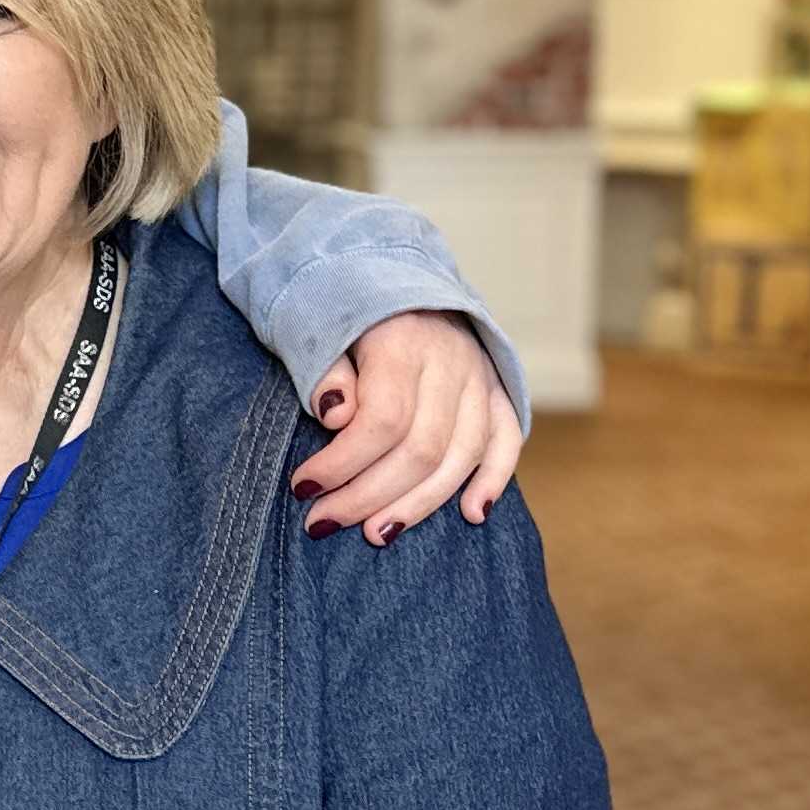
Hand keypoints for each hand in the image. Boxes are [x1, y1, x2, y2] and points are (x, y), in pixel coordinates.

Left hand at [291, 311, 521, 542]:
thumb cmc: (346, 310)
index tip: (303, 487)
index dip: (341, 463)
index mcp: (403, 342)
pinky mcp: (497, 389)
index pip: (381, 421)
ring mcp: (480, 377)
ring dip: (419, 504)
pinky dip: (494, 479)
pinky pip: (506, 440)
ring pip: (462, 456)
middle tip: (323, 522)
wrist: (396, 275)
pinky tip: (472, 514)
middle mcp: (451, 362)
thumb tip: (336, 416)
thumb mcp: (320, 327)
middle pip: (421, 449)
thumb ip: (325, 371)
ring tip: (376, 533)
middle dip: (367, 496)